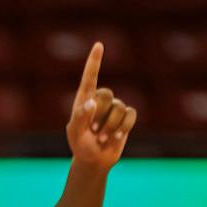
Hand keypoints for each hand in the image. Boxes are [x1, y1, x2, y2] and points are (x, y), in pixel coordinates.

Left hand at [66, 42, 136, 168]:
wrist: (94, 160)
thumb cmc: (80, 145)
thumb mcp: (75, 133)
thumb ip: (79, 117)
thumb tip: (92, 102)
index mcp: (84, 99)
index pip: (90, 77)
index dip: (94, 61)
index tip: (98, 45)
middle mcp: (100, 100)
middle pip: (107, 95)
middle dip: (101, 116)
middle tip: (94, 132)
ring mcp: (114, 108)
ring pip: (119, 107)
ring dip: (111, 127)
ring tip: (102, 139)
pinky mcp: (126, 118)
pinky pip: (131, 115)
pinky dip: (124, 128)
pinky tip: (116, 138)